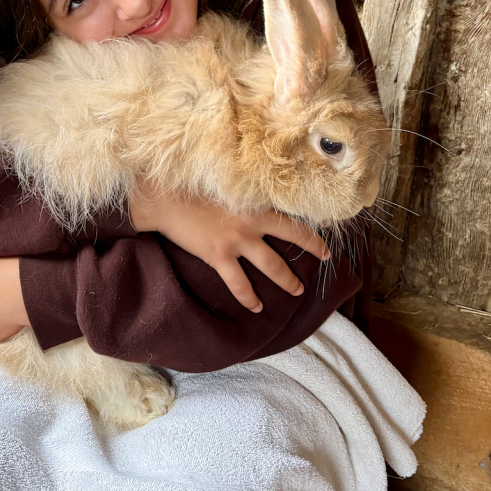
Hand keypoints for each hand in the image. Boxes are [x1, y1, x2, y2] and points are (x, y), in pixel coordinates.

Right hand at [128, 190, 328, 312]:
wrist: (164, 198)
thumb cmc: (191, 184)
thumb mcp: (225, 183)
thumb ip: (245, 193)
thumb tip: (258, 195)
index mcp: (255, 202)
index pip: (293, 213)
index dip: (312, 222)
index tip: (326, 229)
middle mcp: (252, 223)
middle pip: (292, 240)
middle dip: (311, 252)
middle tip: (324, 258)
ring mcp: (236, 242)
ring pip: (272, 266)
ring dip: (287, 280)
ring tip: (296, 290)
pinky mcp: (218, 256)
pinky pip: (239, 284)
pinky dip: (249, 298)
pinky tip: (255, 307)